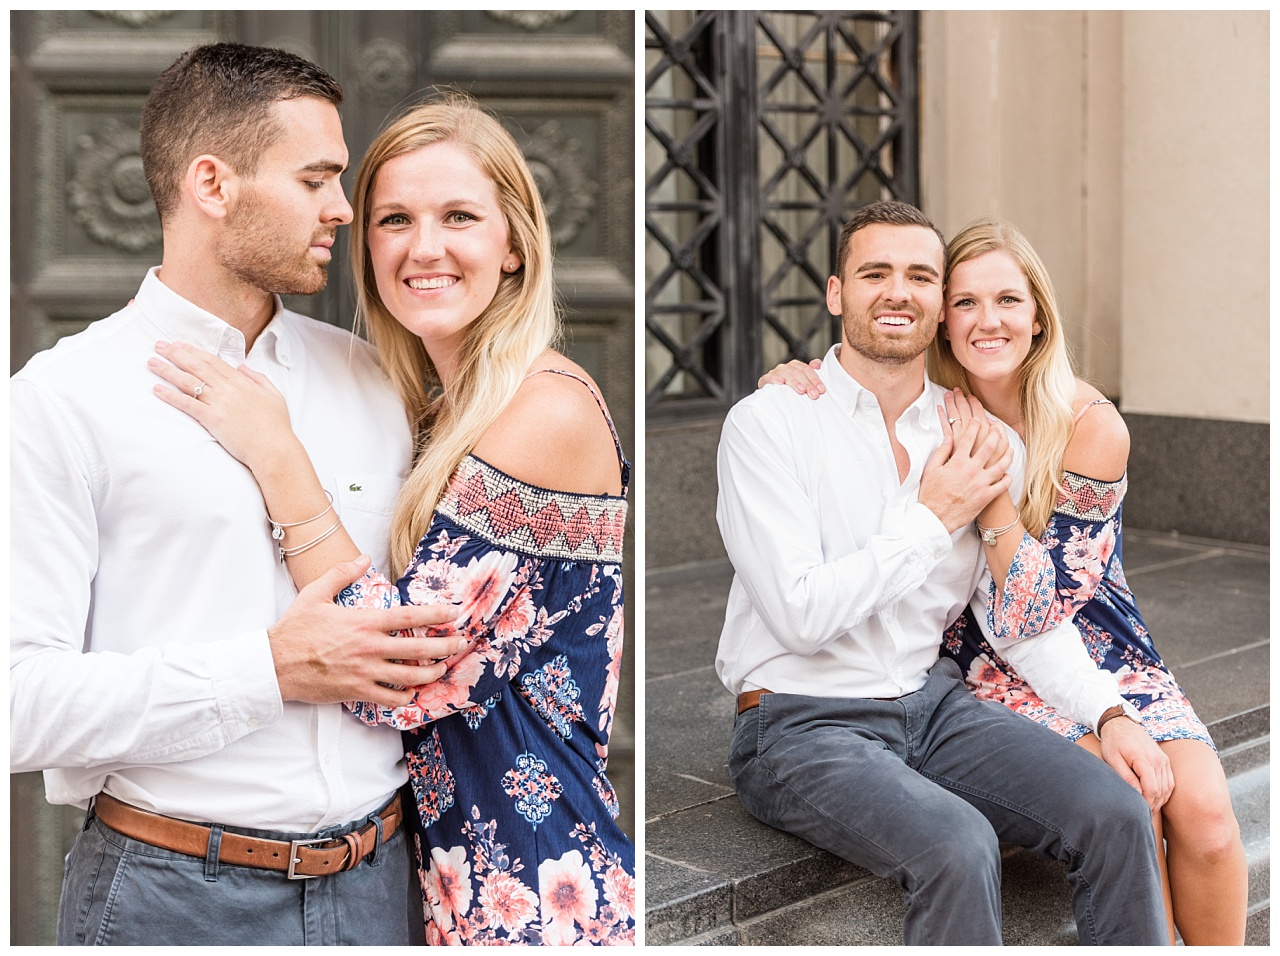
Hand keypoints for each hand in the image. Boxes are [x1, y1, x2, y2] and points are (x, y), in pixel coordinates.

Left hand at [149, 341, 293, 472]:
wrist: (275, 448)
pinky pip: (187, 405)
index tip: (180, 344)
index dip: (194, 351)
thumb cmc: (277, 426)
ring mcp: (220, 403)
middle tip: (159, 345)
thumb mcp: (274, 395)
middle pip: (197, 366)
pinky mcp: (212, 419)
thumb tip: (242, 367)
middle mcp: (228, 389)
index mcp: (242, 382)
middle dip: (176, 354)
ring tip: (152, 362)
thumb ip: (258, 378)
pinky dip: (171, 396)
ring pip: (189, 382)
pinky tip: (158, 389)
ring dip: (168, 370)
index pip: (213, 361)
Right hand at [268, 556, 467, 707]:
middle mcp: (370, 648)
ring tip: (443, 669)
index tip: (455, 613)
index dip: (437, 615)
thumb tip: (364, 557)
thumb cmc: (295, 629)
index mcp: (364, 622)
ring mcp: (365, 672)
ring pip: (410, 677)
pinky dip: (406, 697)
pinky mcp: (357, 692)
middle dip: (446, 647)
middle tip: (461, 643)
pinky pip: (390, 699)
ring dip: (432, 674)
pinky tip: (412, 692)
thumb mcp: (316, 593)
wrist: (274, 664)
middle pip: (420, 650)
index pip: (410, 618)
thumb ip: (343, 574)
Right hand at [758, 358, 824, 397]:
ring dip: (794, 382)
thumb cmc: (790, 390)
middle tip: (814, 395)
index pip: (807, 369)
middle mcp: (786, 367)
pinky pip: (769, 377)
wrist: (772, 397)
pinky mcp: (765, 379)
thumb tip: (817, 364)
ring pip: (785, 374)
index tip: (821, 390)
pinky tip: (781, 382)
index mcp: (796, 366)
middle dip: (807, 384)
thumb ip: (812, 372)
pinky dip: (775, 378)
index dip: (815, 379)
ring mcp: (775, 372)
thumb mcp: (804, 382)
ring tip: (802, 391)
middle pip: (798, 372)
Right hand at [919, 403, 1014, 532]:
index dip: (974, 426)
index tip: (977, 421)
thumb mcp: (930, 470)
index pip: (969, 438)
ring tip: (1009, 449)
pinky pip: (1003, 485)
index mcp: (957, 462)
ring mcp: (981, 483)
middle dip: (994, 434)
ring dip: (1007, 454)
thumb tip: (948, 438)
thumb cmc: (931, 494)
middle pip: (989, 446)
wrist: (935, 517)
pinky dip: (1007, 477)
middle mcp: (972, 470)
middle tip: (996, 428)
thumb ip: (941, 452)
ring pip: (1001, 464)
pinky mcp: (987, 496)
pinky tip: (1007, 474)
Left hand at [1099, 715, 1173, 811]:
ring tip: (1149, 809)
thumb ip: (1125, 776)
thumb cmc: (1113, 741)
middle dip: (1153, 804)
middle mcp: (1158, 760)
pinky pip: (1170, 781)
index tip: (1139, 811)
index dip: (1146, 803)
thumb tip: (1137, 794)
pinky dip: (1165, 792)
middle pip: (1161, 790)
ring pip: (1168, 787)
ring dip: (1160, 800)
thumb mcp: (1113, 758)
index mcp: (1144, 759)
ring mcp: (1163, 759)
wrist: (1121, 723)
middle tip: (1144, 815)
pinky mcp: (1164, 760)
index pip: (1151, 788)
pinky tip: (1155, 798)